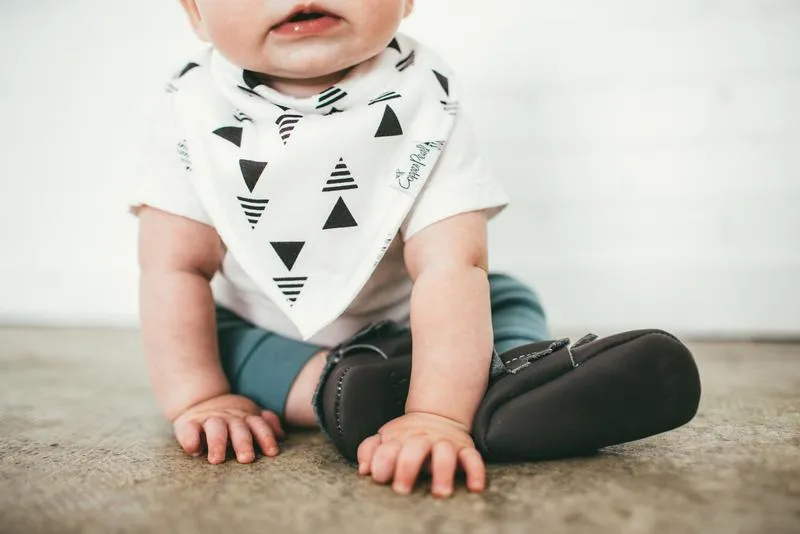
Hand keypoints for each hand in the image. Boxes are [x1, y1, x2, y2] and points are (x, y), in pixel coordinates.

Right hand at [172, 394, 284, 463]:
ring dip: (217, 442)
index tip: (272, 452)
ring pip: (215, 428)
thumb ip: (265, 424)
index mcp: (245, 417)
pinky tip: (194, 450)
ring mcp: (209, 420)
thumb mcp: (249, 415)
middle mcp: (229, 418)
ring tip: (217, 459)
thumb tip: (281, 435)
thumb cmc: (231, 417)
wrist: (200, 400)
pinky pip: (188, 430)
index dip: (266, 438)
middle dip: (244, 442)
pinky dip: (191, 439)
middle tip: (247, 459)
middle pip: (239, 428)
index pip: (259, 426)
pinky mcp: (188, 424)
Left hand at [357, 412, 485, 497]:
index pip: (387, 449)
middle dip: (407, 468)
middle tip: (402, 490)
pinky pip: (473, 458)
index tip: (380, 478)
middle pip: (414, 449)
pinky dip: (476, 471)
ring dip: (442, 471)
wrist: (436, 414)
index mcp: (399, 438)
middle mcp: (422, 439)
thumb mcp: (385, 438)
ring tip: (439, 493)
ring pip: (445, 452)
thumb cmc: (406, 435)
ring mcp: (444, 443)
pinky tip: (474, 487)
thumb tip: (363, 468)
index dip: (382, 463)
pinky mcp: (464, 448)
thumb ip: (370, 450)